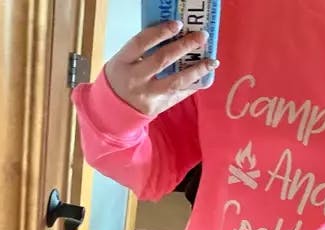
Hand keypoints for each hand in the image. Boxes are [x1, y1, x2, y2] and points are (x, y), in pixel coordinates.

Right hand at [104, 21, 218, 116]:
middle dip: (184, 46)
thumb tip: (175, 35)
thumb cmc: (121, 78)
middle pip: (162, 60)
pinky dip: (193, 85)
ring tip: (211, 61)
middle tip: (201, 37)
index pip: (141, 42)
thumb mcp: (124, 60)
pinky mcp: (157, 107)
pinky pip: (178, 95)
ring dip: (196, 70)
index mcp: (123, 62)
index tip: (178, 24)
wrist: (113, 110)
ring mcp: (147, 96)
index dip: (161, 32)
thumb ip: (144, 50)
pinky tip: (205, 77)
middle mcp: (134, 79)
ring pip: (175, 82)